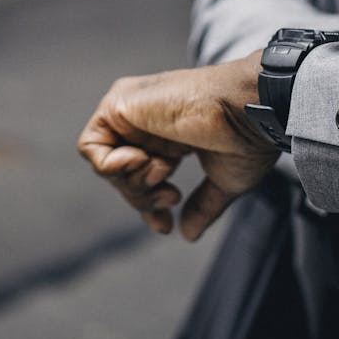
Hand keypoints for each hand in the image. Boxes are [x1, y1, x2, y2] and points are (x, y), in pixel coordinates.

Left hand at [77, 52, 278, 241]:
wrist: (247, 111)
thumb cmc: (245, 138)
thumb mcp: (223, 180)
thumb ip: (202, 205)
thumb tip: (187, 235)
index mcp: (171, 135)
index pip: (141, 175)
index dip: (148, 205)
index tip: (164, 227)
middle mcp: (147, 121)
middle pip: (121, 175)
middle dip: (142, 198)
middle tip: (171, 197)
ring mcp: (131, 111)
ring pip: (105, 164)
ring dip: (133, 182)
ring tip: (162, 172)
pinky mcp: (118, 104)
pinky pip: (91, 147)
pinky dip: (112, 166)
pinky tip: (143, 160)